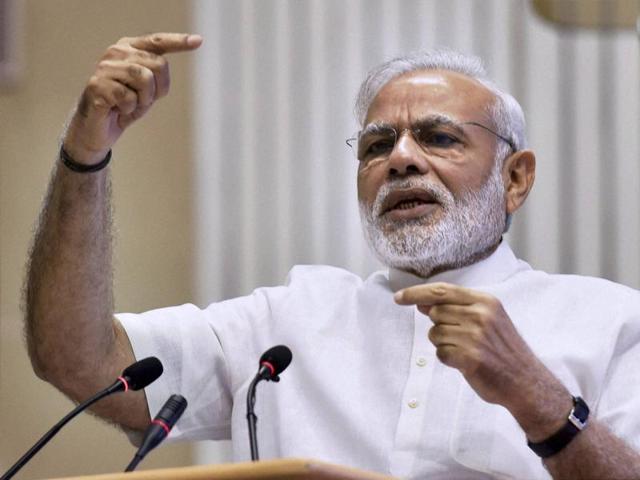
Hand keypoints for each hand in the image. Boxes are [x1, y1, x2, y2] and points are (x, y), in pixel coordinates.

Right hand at [63, 33, 202, 164]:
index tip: (198, 41)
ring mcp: (105, 67)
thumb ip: (157, 73)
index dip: (178, 41)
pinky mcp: (97, 85)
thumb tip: (166, 62)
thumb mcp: (148, 89)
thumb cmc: (124, 105)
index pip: (157, 41)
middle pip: (159, 64)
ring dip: (143, 100)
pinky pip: (128, 97)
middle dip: (158, 89)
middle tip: (141, 100)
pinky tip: (117, 109)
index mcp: (130, 48)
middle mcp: (117, 52)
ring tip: (129, 104)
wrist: (99, 128)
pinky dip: (129, 109)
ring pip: (145, 79)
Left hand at [394, 282, 561, 409]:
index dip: (416, 293)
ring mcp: (475, 336)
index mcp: (485, 301)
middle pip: (435, 313)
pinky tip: (465, 363)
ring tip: (466, 351)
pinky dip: (448, 359)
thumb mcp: (488, 319)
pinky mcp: (470, 358)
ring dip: (444, 344)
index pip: (442, 291)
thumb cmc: (503, 349)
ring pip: (435, 334)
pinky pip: (440, 354)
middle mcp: (480, 315)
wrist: (526, 381)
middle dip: (440, 326)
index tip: (398, 298)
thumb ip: (457, 308)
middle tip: (461, 338)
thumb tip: (422, 303)